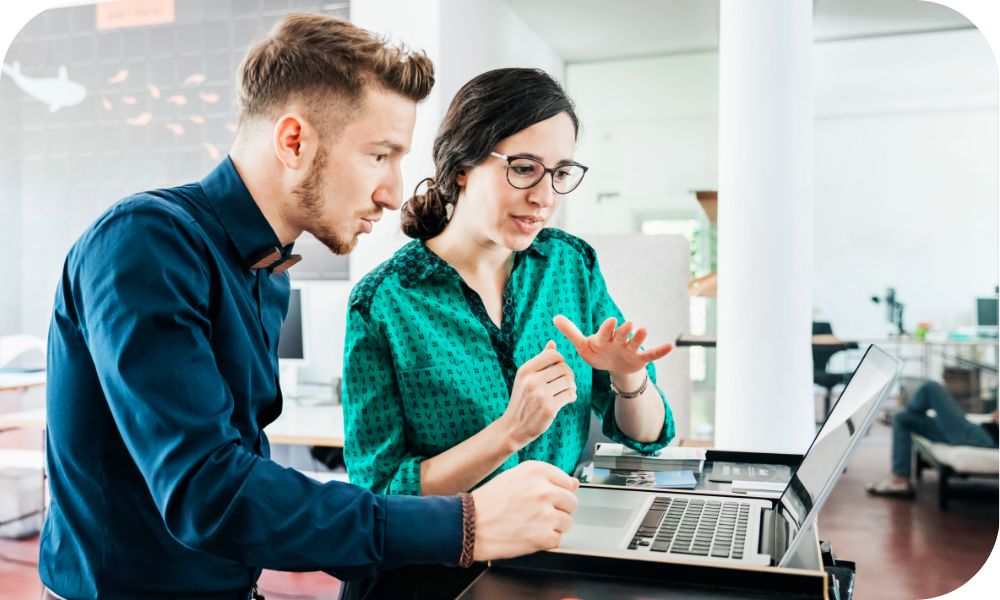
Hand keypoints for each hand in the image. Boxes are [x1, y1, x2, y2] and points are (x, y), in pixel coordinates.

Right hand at [470, 461, 579, 560]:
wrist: (469, 524)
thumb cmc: (487, 501)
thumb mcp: (515, 477)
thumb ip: (545, 478)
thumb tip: (574, 484)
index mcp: (537, 471)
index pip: (568, 481)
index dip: (559, 492)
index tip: (550, 498)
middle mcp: (544, 490)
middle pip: (572, 502)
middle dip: (560, 510)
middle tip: (541, 514)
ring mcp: (545, 514)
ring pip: (567, 522)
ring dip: (553, 526)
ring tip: (532, 525)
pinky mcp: (543, 536)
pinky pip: (557, 540)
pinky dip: (546, 541)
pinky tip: (530, 535)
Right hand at [500, 341, 576, 449]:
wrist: (514, 426)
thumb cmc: (522, 400)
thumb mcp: (525, 378)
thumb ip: (540, 361)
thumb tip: (552, 343)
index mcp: (525, 370)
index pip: (553, 355)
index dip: (561, 361)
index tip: (560, 370)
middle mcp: (532, 380)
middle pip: (564, 368)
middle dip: (569, 375)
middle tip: (566, 383)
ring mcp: (540, 394)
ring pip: (569, 381)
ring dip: (572, 387)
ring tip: (567, 391)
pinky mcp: (549, 408)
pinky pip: (570, 395)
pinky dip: (572, 397)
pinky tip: (567, 400)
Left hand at [553, 314, 672, 375]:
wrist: (612, 366)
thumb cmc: (597, 352)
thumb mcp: (583, 345)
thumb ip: (571, 332)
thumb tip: (554, 317)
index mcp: (604, 338)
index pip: (605, 331)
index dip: (607, 327)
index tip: (610, 321)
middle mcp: (619, 340)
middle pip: (622, 334)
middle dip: (624, 331)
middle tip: (627, 324)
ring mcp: (630, 349)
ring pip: (635, 342)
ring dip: (639, 337)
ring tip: (644, 330)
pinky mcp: (639, 359)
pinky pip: (651, 355)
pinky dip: (660, 351)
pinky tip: (669, 347)